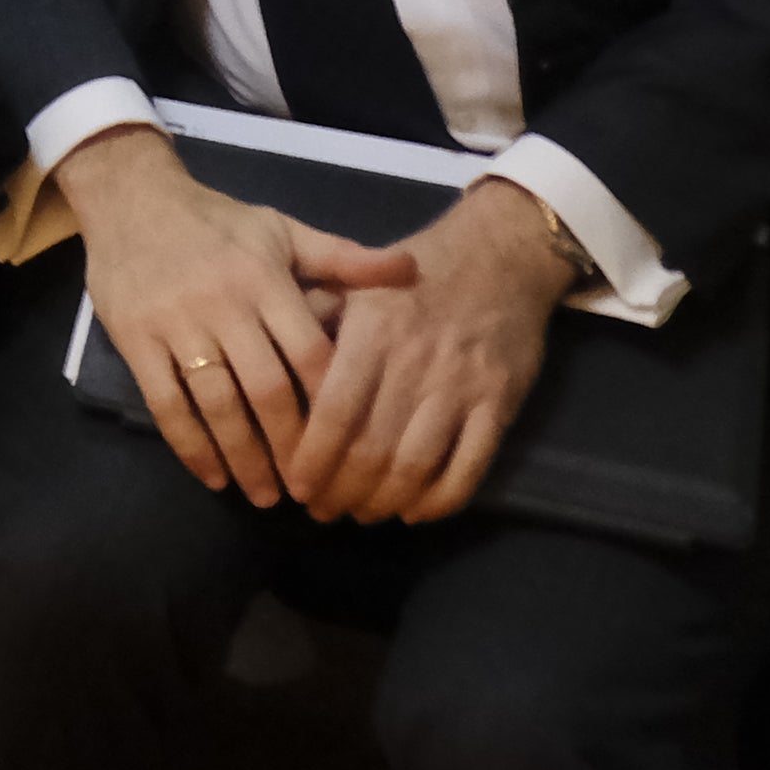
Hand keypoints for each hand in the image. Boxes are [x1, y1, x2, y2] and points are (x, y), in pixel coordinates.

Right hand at [55, 123, 346, 505]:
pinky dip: (190, 446)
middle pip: (267, 390)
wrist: (132, 198)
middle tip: (311, 492)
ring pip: (217, 404)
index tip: (351, 451)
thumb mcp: (281, 229)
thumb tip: (411, 269)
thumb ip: (342, 259)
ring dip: (243, 457)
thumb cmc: (216, 220)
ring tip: (265, 496)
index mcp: (265, 281)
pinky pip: (166, 403)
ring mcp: (177, 324)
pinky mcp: (136, 339)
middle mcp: (224, 305)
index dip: (333, 408)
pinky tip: (212, 476)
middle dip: (291, 447)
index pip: (310, 355)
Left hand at [279, 179, 579, 524]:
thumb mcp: (355, 281)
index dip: (313, 457)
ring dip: (385, 501)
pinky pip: (470, 466)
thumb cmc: (413, 273)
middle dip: (342, 490)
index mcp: (373, 331)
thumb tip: (268, 361)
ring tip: (361, 513)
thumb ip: (315, 320)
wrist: (499, 255)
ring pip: (418, 464)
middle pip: (373, 447)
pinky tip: (415, 511)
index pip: (335, 410)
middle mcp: (416, 362)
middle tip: (322, 510)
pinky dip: (441, 500)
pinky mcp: (501, 403)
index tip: (296, 486)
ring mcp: (462, 386)